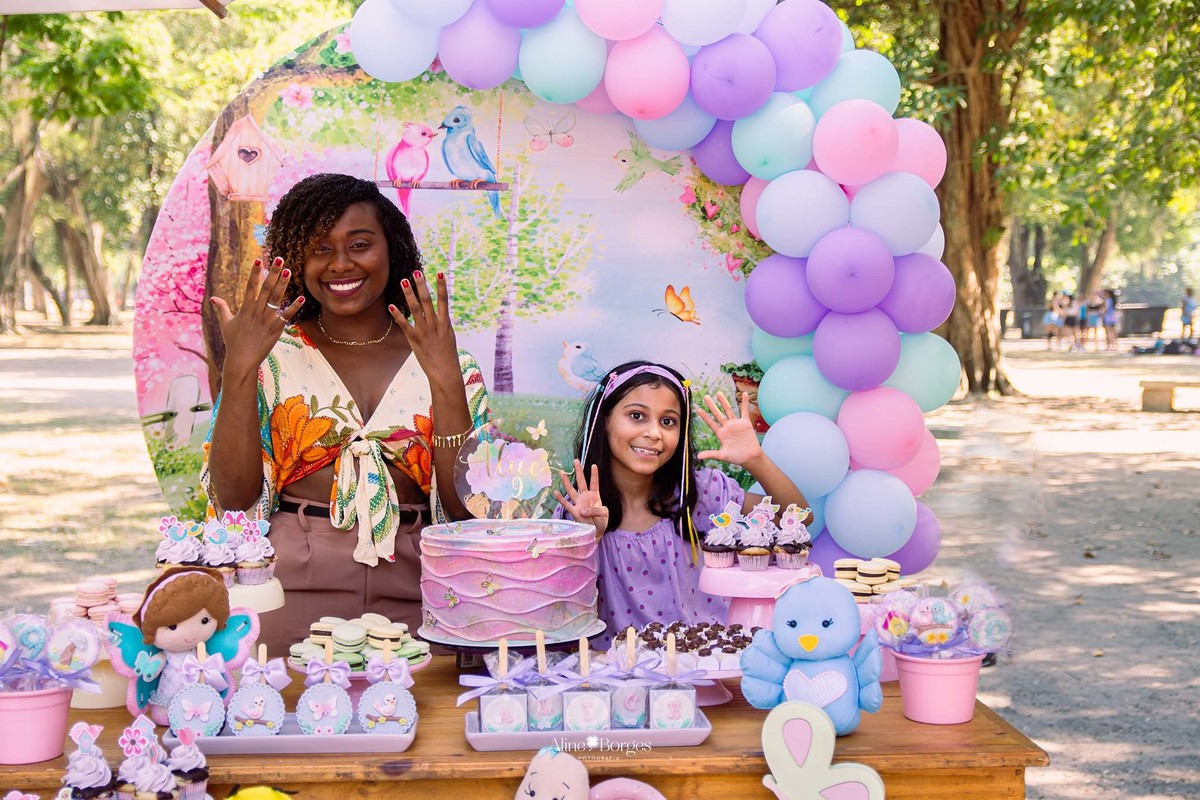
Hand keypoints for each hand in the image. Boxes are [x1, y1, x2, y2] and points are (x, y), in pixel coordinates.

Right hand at [210, 257, 303, 376]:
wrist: (242, 360)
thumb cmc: (233, 342)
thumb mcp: (226, 324)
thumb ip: (222, 309)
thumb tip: (213, 298)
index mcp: (245, 308)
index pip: (250, 286)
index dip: (255, 273)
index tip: (259, 260)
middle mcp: (257, 311)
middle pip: (266, 288)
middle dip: (273, 273)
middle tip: (280, 259)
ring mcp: (267, 319)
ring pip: (277, 299)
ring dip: (283, 284)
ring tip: (289, 271)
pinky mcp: (276, 328)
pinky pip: (287, 315)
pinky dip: (294, 307)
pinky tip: (301, 297)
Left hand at [390, 270, 459, 382]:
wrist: (445, 372)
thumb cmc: (447, 355)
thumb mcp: (448, 337)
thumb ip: (442, 324)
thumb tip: (440, 313)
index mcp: (445, 323)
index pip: (444, 301)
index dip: (442, 286)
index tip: (440, 273)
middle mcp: (435, 325)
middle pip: (427, 301)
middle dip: (422, 285)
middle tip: (417, 272)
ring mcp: (425, 332)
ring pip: (415, 309)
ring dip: (409, 294)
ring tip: (403, 281)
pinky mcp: (415, 340)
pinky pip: (405, 325)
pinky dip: (398, 315)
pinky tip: (391, 305)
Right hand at [553, 459, 608, 537]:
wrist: (595, 532)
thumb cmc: (601, 521)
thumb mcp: (604, 514)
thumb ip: (595, 510)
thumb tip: (582, 510)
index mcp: (595, 496)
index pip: (594, 483)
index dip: (594, 474)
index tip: (594, 465)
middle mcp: (585, 497)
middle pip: (581, 482)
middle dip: (579, 471)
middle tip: (575, 460)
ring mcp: (579, 503)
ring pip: (572, 490)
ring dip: (566, 481)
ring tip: (562, 472)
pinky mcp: (574, 512)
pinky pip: (566, 504)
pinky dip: (561, 499)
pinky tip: (555, 492)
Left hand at [695, 391, 763, 465]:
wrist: (750, 457)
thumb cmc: (736, 457)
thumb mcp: (722, 455)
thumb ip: (711, 454)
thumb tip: (698, 456)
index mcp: (721, 433)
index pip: (711, 423)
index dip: (705, 416)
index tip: (698, 409)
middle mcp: (727, 427)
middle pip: (718, 413)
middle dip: (712, 405)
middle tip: (706, 396)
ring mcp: (736, 424)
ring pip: (729, 410)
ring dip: (724, 401)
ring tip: (719, 393)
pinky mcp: (745, 423)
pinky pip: (744, 411)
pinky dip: (744, 402)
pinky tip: (744, 394)